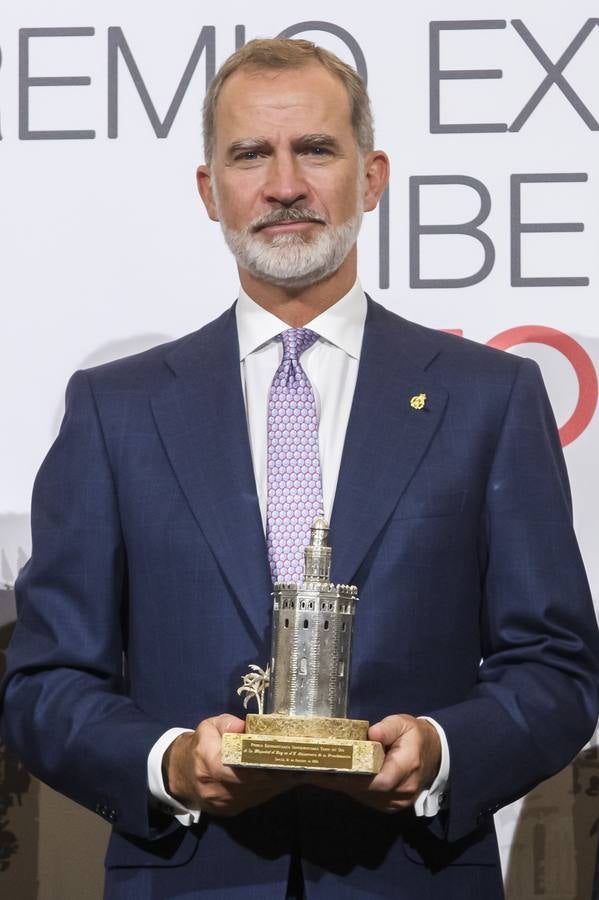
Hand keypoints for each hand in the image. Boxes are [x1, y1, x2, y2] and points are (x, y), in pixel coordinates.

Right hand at [163, 714, 297, 816]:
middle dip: (277, 773)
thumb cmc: (199, 746)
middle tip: (298, 762)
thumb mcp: (209, 726)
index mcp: (210, 764)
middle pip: (254, 783)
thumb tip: (244, 727)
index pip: (241, 768)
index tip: (283, 757)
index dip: (263, 764)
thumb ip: (227, 724)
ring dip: (277, 783)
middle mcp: (216, 788)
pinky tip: (282, 780)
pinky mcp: (229, 811)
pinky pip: (255, 800)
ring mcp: (223, 804)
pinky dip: (269, 790)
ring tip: (297, 770)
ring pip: (258, 794)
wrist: (180, 774)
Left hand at [308, 715, 440, 813]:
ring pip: (363, 796)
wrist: (434, 755)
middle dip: (338, 781)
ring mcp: (396, 802)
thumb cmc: (414, 736)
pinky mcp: (389, 806)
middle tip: (311, 771)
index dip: (353, 777)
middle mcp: (402, 791)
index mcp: (407, 767)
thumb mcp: (404, 724)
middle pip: (366, 790)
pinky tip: (332, 779)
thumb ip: (388, 728)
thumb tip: (371, 734)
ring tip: (314, 775)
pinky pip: (366, 799)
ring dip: (340, 786)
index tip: (330, 769)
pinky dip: (349, 789)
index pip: (379, 780)